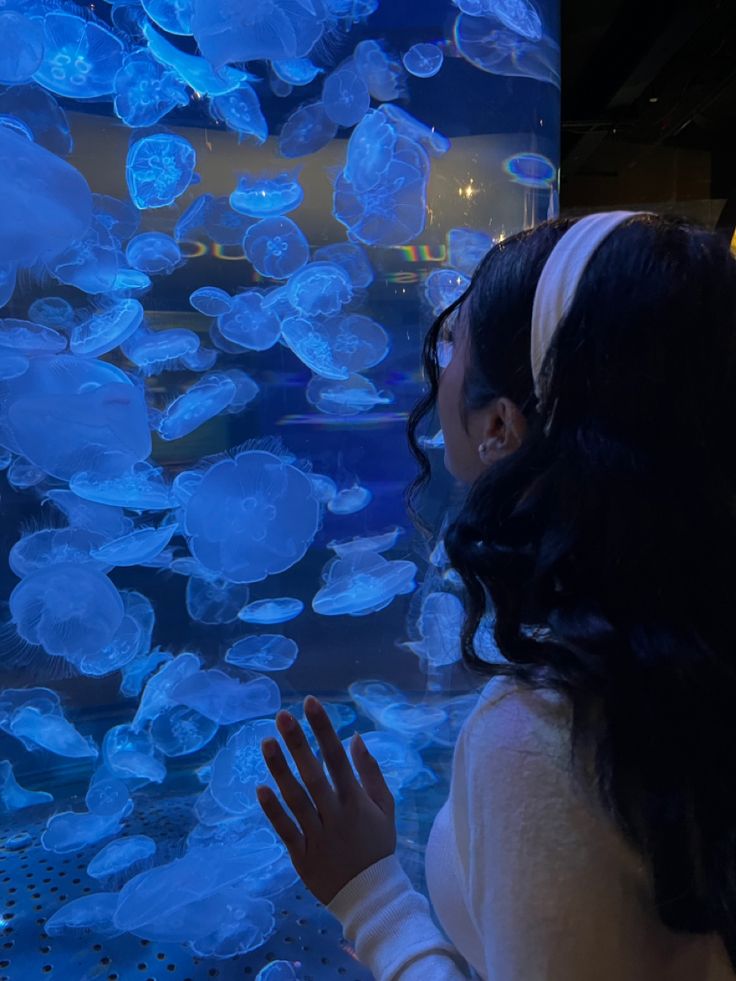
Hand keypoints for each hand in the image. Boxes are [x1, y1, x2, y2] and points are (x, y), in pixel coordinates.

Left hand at [256, 694, 395, 905]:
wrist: (370, 896)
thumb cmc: (377, 845)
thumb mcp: (385, 807)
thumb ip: (371, 772)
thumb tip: (355, 737)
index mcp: (356, 800)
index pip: (337, 757)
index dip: (324, 729)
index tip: (311, 703)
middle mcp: (335, 814)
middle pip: (313, 774)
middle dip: (297, 742)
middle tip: (281, 715)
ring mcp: (317, 835)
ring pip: (295, 799)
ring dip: (280, 770)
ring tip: (266, 742)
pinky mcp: (301, 855)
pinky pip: (285, 829)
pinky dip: (272, 809)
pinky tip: (259, 787)